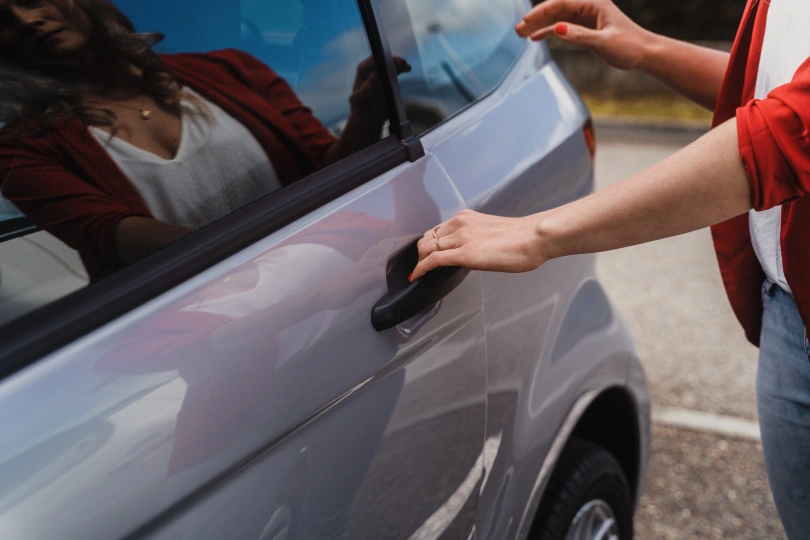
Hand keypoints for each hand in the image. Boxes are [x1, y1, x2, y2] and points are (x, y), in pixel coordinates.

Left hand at [349, 56, 411, 120]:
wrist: (368, 120)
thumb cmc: (360, 110)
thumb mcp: (357, 101)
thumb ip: (363, 90)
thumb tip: (373, 76)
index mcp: (362, 74)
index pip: (371, 61)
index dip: (380, 58)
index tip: (388, 60)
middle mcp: (372, 72)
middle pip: (383, 61)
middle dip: (392, 60)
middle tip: (401, 63)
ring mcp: (381, 76)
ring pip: (391, 66)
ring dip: (399, 64)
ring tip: (406, 66)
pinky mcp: (389, 81)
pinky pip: (396, 72)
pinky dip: (402, 70)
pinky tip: (408, 69)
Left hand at [410, 210, 546, 280]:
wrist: (534, 237)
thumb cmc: (523, 237)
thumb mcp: (492, 232)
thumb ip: (478, 238)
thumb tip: (474, 250)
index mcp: (467, 217)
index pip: (438, 229)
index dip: (429, 243)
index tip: (426, 253)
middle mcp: (460, 224)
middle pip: (428, 237)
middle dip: (421, 253)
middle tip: (422, 265)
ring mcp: (461, 238)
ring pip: (427, 247)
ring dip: (420, 261)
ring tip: (419, 272)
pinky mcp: (465, 254)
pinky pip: (433, 260)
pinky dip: (421, 268)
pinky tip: (417, 276)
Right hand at [515, 0, 649, 70]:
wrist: (644, 53)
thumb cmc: (630, 45)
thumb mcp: (603, 42)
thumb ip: (579, 35)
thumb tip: (557, 29)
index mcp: (594, 3)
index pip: (561, 2)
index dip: (542, 11)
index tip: (527, 21)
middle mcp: (588, 7)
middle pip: (556, 8)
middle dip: (536, 18)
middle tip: (518, 29)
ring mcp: (586, 17)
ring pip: (557, 17)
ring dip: (540, 25)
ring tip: (521, 34)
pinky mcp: (585, 29)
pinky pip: (563, 27)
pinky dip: (549, 32)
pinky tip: (536, 38)